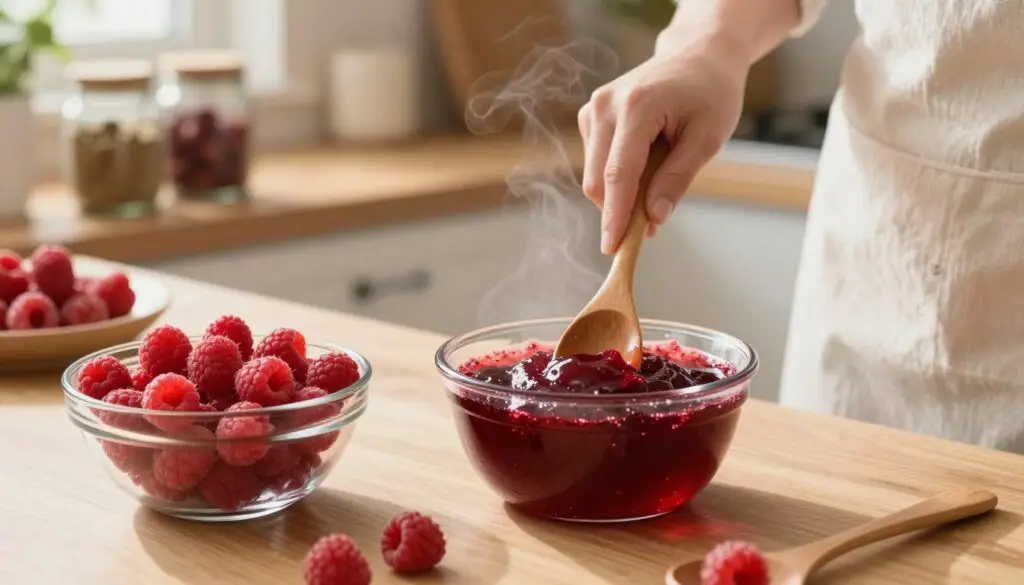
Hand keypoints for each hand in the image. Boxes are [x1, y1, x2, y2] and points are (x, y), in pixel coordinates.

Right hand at [578, 35, 748, 252]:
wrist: (698, 56)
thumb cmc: (710, 93)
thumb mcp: (708, 138)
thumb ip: (677, 179)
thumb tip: (654, 218)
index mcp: (638, 107)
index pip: (618, 174)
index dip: (615, 216)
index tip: (612, 248)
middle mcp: (606, 105)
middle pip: (597, 180)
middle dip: (618, 211)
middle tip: (650, 227)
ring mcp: (594, 109)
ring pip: (594, 175)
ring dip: (620, 194)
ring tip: (658, 182)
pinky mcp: (590, 116)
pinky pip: (596, 163)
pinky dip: (617, 179)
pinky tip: (646, 167)